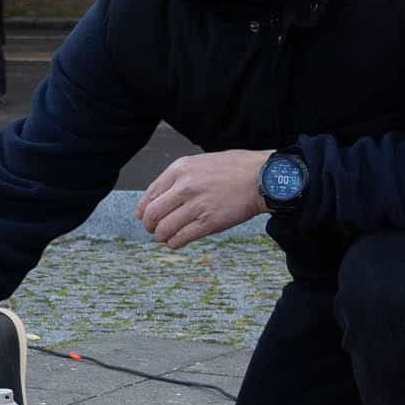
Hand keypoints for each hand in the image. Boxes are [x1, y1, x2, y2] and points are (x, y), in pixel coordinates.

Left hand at [137, 149, 269, 249]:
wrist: (262, 177)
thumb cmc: (235, 169)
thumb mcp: (200, 162)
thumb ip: (180, 178)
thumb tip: (161, 197)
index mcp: (180, 169)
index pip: (149, 194)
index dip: (143, 210)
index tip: (143, 217)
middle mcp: (184, 186)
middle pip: (152, 214)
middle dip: (149, 226)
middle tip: (153, 230)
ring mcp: (197, 205)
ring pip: (164, 228)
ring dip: (161, 236)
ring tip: (165, 237)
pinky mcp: (209, 222)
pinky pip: (181, 238)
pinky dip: (174, 243)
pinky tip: (176, 241)